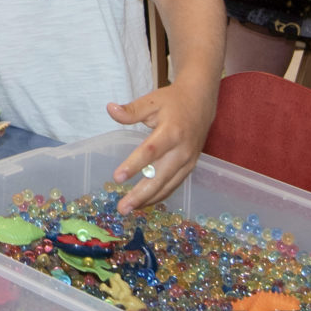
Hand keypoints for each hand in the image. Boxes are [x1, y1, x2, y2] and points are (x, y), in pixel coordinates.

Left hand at [108, 81, 216, 211]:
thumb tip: (110, 109)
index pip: (151, 151)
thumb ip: (131, 110)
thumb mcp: (151, 101)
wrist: (201, 102)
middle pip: (160, 176)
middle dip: (140, 194)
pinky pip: (174, 185)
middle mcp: (182, 150)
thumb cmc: (173, 101)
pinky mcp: (190, 166)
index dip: (134, 165)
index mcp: (171, 131)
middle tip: (122, 208)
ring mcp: (188, 160)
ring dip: (148, 200)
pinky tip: (144, 203)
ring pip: (168, 185)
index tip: (117, 177)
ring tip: (129, 210)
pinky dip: (160, 196)